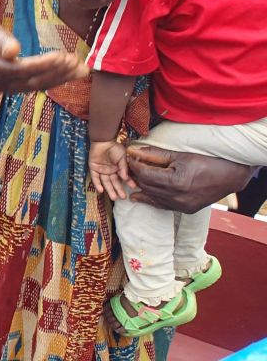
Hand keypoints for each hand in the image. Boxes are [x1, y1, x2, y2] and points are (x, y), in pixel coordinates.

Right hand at [0, 28, 88, 93]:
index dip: (43, 64)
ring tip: (82, 69)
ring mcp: (11, 90)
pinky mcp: (19, 91)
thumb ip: (2, 42)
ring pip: (39, 86)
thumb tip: (14, 51)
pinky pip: (40, 87)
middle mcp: (2, 83)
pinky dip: (58, 81)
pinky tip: (74, 74)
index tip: (62, 56)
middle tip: (77, 62)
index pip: (22, 69)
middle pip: (33, 80)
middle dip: (57, 72)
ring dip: (62, 78)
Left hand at [89, 140, 131, 200]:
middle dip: (118, 190)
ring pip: (105, 182)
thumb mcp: (123, 157)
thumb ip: (124, 167)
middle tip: (123, 197)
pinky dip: (97, 184)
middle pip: (114, 182)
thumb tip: (126, 178)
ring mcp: (102, 170)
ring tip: (114, 198)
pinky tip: (101, 191)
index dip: (128, 182)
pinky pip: (95, 178)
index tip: (134, 187)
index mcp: (117, 168)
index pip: (123, 178)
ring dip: (109, 190)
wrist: (103, 141)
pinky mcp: (93, 168)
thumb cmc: (114, 147)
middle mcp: (110, 171)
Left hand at [126, 145, 254, 213]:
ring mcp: (181, 206)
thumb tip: (134, 151)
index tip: (129, 157)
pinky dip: (150, 198)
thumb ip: (155, 154)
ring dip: (141, 187)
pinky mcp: (184, 210)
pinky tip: (139, 195)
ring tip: (131, 179)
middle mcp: (177, 197)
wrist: (231, 176)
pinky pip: (161, 205)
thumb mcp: (180, 155)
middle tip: (130, 166)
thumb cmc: (207, 161)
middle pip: (147, 186)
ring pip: (152, 197)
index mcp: (176, 182)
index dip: (134, 165)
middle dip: (136, 175)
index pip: (145, 174)